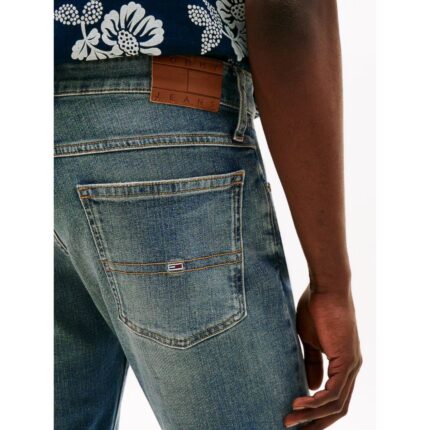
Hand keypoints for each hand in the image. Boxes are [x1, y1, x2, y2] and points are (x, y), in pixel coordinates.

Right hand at [284, 284, 361, 428]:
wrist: (325, 287)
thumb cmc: (316, 308)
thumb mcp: (309, 340)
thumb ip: (312, 362)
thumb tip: (311, 386)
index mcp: (343, 363)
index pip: (334, 398)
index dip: (317, 412)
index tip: (296, 419)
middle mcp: (351, 368)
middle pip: (337, 408)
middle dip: (315, 423)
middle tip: (293, 429)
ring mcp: (351, 365)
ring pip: (335, 404)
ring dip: (312, 415)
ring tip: (289, 420)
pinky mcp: (347, 359)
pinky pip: (333, 391)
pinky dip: (316, 402)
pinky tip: (298, 404)